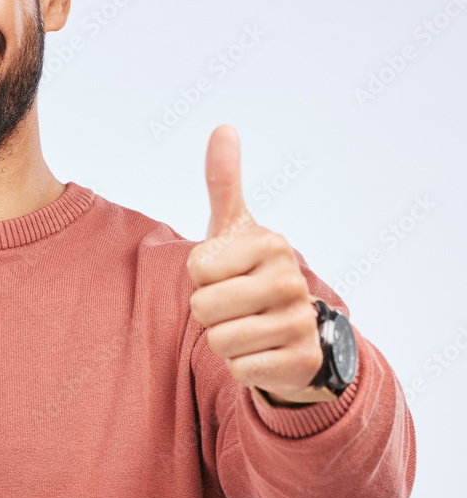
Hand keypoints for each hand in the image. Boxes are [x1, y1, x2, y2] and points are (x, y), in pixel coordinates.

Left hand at [186, 125, 325, 404]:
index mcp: (271, 244)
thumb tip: (223, 127)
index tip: (227, 273)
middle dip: (209, 311)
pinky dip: (242, 366)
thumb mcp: (235, 228)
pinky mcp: (300, 362)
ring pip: (218, 341)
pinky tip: (263, 351)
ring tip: (248, 326)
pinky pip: (238, 370)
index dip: (202, 276)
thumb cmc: (251, 272)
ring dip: (224, 339)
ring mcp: (299, 322)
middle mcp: (291, 280)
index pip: (197, 268)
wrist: (298, 330)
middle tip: (235, 304)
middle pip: (203, 307)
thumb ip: (224, 181)